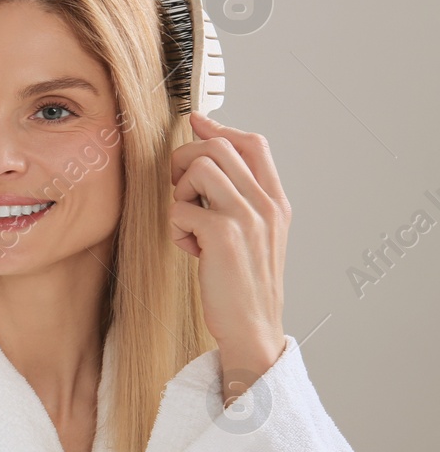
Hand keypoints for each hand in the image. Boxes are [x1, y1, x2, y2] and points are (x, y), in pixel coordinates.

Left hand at [169, 110, 290, 398]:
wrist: (252, 328)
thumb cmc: (242, 281)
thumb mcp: (252, 233)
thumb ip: (237, 195)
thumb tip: (207, 152)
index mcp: (276, 201)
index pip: (252, 143)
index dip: (218, 129)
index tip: (194, 123)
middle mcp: (266, 205)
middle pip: (218, 148)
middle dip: (185, 161)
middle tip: (179, 191)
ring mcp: (248, 219)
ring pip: (200, 168)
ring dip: (180, 193)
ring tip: (187, 221)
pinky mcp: (224, 237)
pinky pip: (181, 209)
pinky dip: (176, 227)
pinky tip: (189, 249)